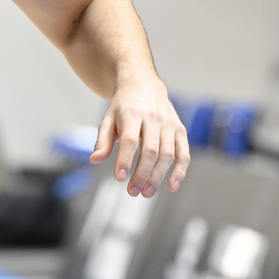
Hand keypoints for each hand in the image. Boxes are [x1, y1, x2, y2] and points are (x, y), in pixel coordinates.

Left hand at [90, 77, 189, 195]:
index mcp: (133, 113)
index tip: (120, 178)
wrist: (143, 85)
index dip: (125, 160)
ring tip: (146, 193)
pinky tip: (172, 186)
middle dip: (142, 174)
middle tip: (133, 192)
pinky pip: (184, 154)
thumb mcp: (108, 118)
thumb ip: (102, 140)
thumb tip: (94, 159)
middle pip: (150, 150)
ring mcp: (169, 124)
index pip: (130, 140)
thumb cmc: (123, 106)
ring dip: (158, 177)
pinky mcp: (180, 130)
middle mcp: (154, 118)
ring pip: (168, 155)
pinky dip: (180, 172)